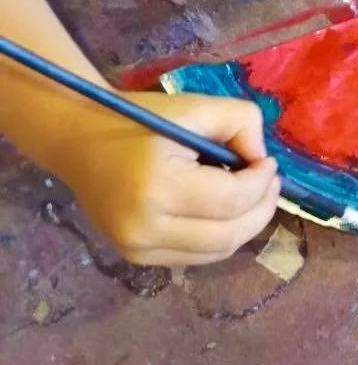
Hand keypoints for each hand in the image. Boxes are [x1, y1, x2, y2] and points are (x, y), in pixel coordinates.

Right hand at [57, 92, 280, 266]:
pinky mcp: (137, 258)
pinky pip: (196, 255)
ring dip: (244, 225)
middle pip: (229, 235)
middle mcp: (145, 229)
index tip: (269, 163)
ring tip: (251, 195)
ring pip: (216, 252)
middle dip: (261, 209)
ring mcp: (138, 250)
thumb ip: (240, 122)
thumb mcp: (194, 107)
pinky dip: (220, 235)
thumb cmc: (140, 119)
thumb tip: (262, 160)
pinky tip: (223, 210)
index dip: (262, 183)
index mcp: (158, 187)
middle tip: (270, 183)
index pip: (231, 200)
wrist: (79, 141)